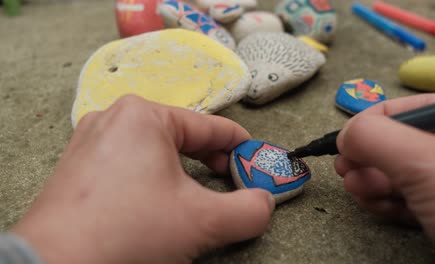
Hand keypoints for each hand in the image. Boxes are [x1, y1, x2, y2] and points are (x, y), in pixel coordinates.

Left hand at [12, 95, 274, 263]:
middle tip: (230, 181)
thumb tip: (264, 203)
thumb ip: (248, 210)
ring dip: (181, 171)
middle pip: (181, 136)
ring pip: (154, 149)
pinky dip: (151, 177)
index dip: (239, 145)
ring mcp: (90, 141)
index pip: (209, 127)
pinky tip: (156, 200)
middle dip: (210, 160)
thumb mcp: (202, 222)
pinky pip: (128, 162)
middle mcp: (113, 119)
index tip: (256, 160)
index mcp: (144, 116)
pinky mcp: (77, 165)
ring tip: (195, 195)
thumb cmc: (126, 233)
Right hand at [335, 93, 434, 260]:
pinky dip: (389, 203)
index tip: (345, 153)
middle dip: (369, 163)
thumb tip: (346, 137)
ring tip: (368, 199)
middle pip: (395, 142)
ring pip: (397, 171)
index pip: (401, 109)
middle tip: (352, 180)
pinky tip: (384, 210)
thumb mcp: (427, 166)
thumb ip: (378, 139)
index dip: (366, 128)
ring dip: (374, 185)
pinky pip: (408, 194)